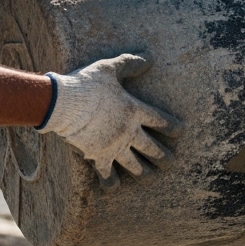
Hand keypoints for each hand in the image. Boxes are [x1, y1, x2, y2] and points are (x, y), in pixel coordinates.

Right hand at [38, 54, 180, 181]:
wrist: (64, 103)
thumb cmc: (87, 84)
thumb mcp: (110, 68)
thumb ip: (130, 63)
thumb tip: (150, 57)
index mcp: (135, 110)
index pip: (160, 120)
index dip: (172, 126)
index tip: (180, 133)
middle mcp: (129, 131)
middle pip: (152, 147)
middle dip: (163, 156)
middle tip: (171, 163)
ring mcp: (115, 146)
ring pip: (135, 164)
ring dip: (143, 171)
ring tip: (149, 176)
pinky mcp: (98, 156)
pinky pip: (107, 173)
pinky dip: (111, 181)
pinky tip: (114, 187)